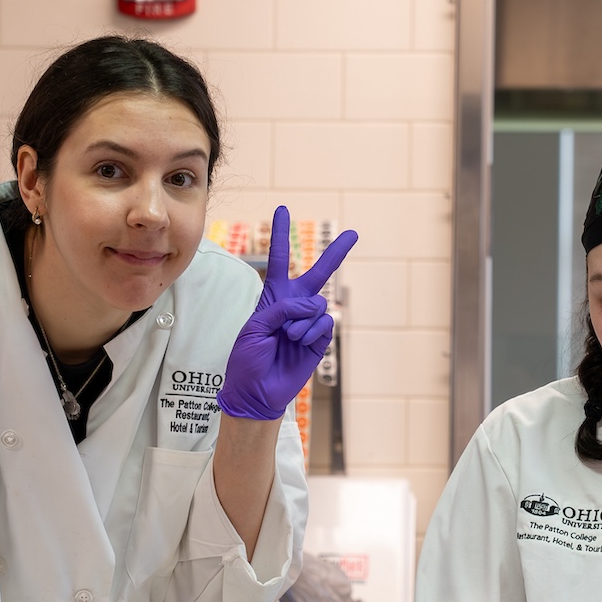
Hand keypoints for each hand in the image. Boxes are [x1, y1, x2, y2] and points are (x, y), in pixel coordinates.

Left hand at [217, 206, 357, 419]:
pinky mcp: (319, 340)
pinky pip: (324, 324)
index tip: (282, 210)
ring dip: (302, 321)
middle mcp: (294, 306)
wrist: (257, 391)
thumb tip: (314, 306)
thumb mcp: (255, 326)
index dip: (280, 235)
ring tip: (287, 337)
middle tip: (354, 234)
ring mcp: (309, 322)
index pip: (279, 260)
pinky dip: (311, 331)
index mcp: (273, 297)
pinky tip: (299, 342)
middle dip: (336, 254)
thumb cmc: (248, 359)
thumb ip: (282, 308)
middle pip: (318, 274)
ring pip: (318, 306)